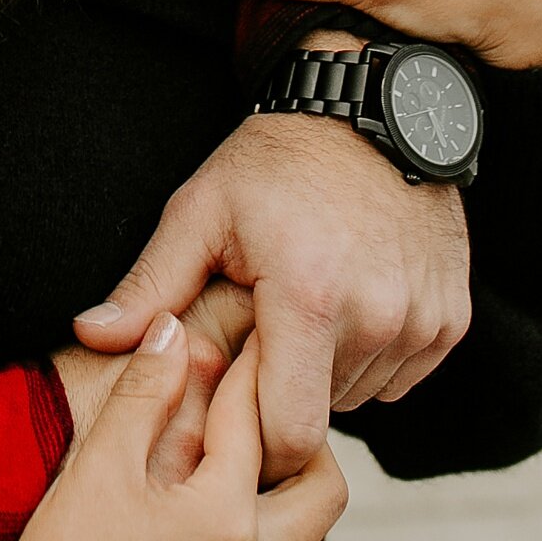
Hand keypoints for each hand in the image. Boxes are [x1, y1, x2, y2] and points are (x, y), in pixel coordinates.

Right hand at [16, 326, 345, 540]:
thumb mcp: (98, 468)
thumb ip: (143, 395)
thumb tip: (171, 334)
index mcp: (227, 518)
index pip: (254, 418)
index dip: (249, 360)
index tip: (252, 324)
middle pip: (319, 484)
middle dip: (298, 430)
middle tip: (259, 393)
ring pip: (300, 523)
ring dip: (281, 474)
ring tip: (235, 435)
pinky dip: (257, 506)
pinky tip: (209, 483)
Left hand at [73, 111, 468, 481]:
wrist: (365, 105)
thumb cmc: (274, 159)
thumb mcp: (202, 210)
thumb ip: (151, 284)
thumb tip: (90, 336)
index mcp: (310, 299)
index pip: (288, 435)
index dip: (253, 435)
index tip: (232, 394)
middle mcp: (378, 316)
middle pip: (324, 415)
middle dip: (287, 390)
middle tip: (264, 331)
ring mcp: (423, 318)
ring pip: (364, 395)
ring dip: (331, 370)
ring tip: (306, 304)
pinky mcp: (451, 316)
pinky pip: (403, 373)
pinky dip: (373, 353)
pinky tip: (348, 298)